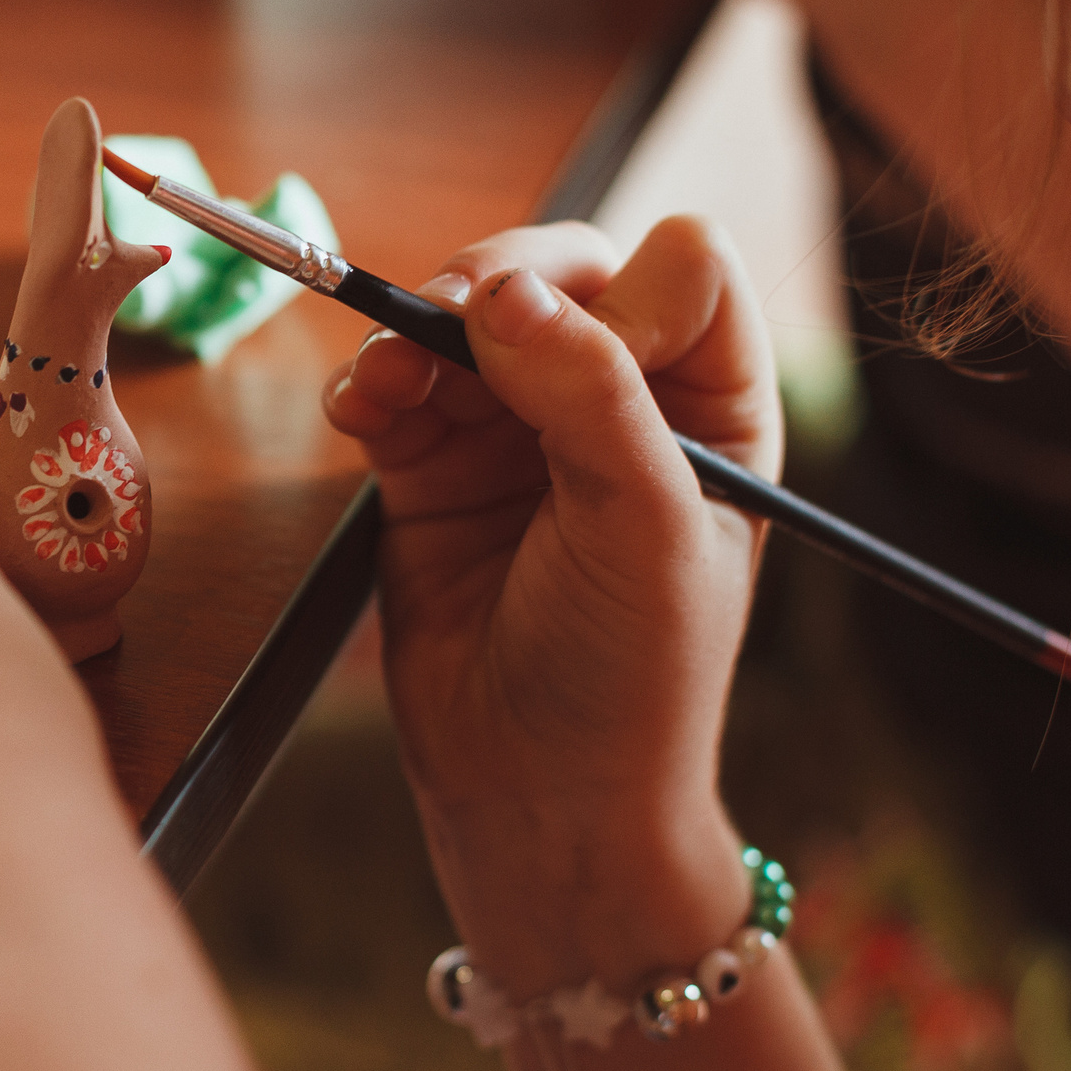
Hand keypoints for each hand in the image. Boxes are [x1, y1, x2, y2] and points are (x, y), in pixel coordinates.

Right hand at [323, 217, 778, 992]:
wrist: (540, 798)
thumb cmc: (632, 675)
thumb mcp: (644, 527)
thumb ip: (588, 395)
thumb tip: (501, 291)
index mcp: (712, 403)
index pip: (683, 272)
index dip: (630, 293)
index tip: (592, 362)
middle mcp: (617, 399)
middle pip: (559, 272)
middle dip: (497, 286)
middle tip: (450, 321)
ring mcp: (515, 430)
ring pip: (461, 318)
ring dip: (414, 332)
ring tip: (385, 385)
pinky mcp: (429, 466)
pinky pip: (391, 385)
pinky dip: (367, 382)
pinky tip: (358, 413)